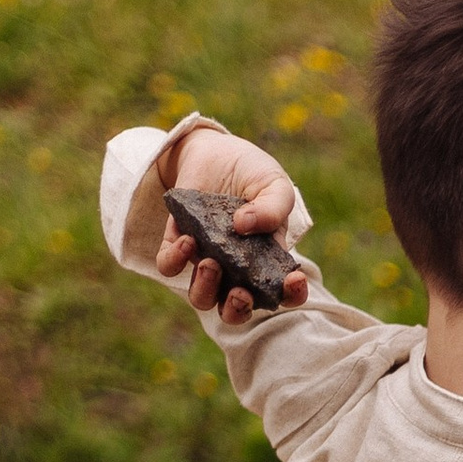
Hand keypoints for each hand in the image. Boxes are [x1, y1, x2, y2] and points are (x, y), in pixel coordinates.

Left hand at [155, 121, 308, 319]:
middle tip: (240, 292)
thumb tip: (244, 225)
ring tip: (211, 263)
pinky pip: (170, 265)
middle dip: (238, 310)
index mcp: (268, 262)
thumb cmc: (252, 173)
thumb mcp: (274, 184)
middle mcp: (237, 270)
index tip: (293, 282)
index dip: (291, 296)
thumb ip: (272, 207)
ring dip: (206, 289)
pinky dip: (175, 259)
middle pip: (236, 310)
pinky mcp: (178, 244)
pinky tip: (188, 239)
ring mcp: (207, 260)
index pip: (283, 293)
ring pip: (202, 298)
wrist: (216, 151)